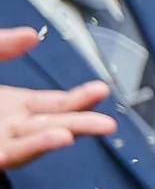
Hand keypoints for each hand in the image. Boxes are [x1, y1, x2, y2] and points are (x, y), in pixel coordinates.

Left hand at [0, 26, 114, 170]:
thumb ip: (1, 47)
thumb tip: (33, 35)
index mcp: (10, 106)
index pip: (54, 104)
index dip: (78, 98)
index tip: (101, 90)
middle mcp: (10, 125)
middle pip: (55, 124)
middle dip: (83, 121)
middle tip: (109, 122)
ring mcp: (0, 140)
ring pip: (38, 141)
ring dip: (65, 134)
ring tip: (94, 127)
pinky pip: (17, 153)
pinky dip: (39, 146)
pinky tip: (60, 138)